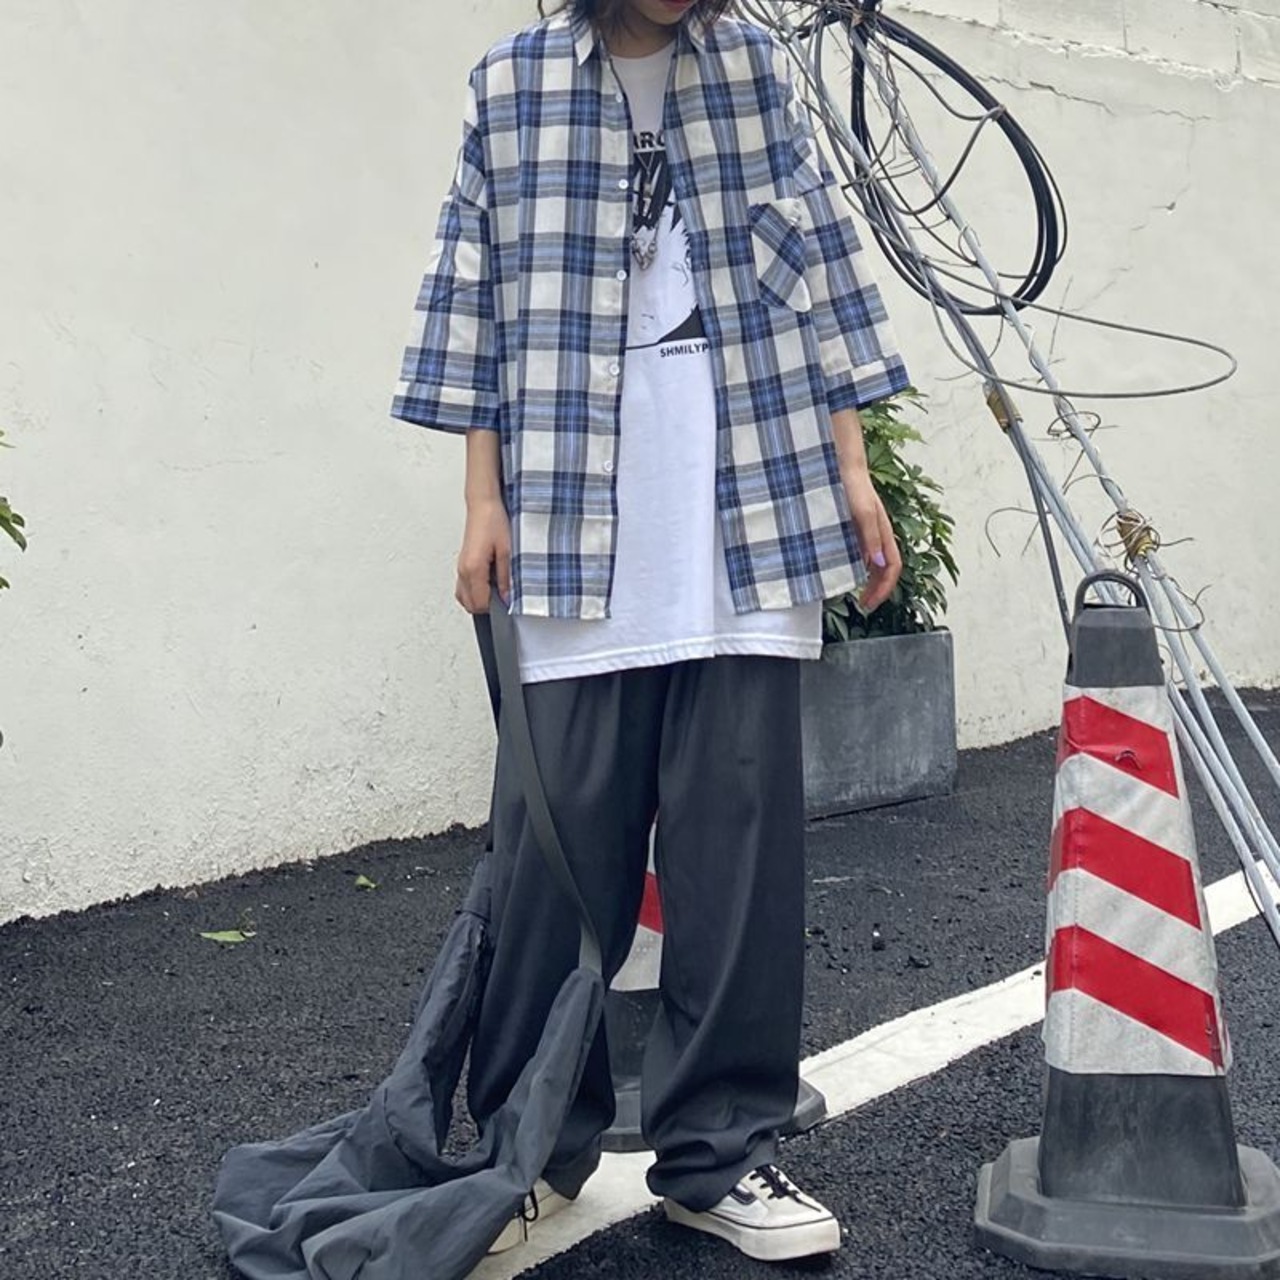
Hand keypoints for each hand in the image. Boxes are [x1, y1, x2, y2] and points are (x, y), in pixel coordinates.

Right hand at [455, 497, 510, 613]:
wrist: (483, 505)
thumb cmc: (494, 522)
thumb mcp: (507, 551)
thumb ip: (506, 578)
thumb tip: (507, 597)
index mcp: (473, 568)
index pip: (480, 603)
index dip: (494, 608)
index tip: (506, 603)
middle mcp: (463, 570)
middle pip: (469, 604)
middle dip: (486, 606)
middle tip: (502, 597)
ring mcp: (460, 568)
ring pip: (463, 597)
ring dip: (478, 599)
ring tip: (495, 590)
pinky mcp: (462, 564)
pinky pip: (463, 587)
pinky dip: (473, 591)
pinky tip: (487, 583)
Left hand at [842, 467, 901, 613]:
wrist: (839, 465)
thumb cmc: (853, 484)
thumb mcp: (862, 512)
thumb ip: (871, 537)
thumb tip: (877, 564)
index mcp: (884, 532)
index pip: (893, 567)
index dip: (884, 588)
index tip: (870, 603)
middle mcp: (877, 534)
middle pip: (884, 569)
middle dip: (877, 589)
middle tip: (863, 604)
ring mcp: (865, 532)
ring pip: (873, 562)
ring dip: (868, 580)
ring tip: (857, 594)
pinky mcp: (853, 527)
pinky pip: (859, 552)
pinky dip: (855, 566)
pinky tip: (843, 571)